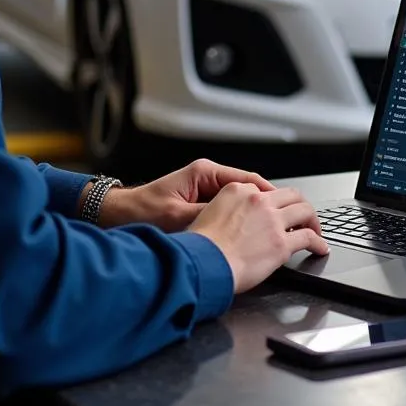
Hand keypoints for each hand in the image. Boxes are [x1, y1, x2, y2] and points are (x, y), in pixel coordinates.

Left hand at [95, 159, 276, 231]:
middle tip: (288, 219)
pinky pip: (229, 209)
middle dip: (268, 204)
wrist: (117, 215)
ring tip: (274, 227)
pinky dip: (241, 219)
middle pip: (248, 188)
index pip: (247, 180)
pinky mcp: (199, 202)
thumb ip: (208, 217)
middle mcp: (207, 177)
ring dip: (256, 212)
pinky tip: (250, 233)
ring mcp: (204, 188)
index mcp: (204, 173)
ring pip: (240, 199)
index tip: (285, 207)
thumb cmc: (142, 213)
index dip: (269, 195)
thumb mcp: (178, 217)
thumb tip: (235, 223)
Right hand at [188, 184, 328, 292]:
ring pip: (304, 210)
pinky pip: (308, 238)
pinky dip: (318, 242)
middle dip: (299, 204)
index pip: (263, 190)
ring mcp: (272, 220)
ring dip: (312, 220)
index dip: (272, 202)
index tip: (275, 212)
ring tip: (315, 230)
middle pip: (290, 194)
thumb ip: (225, 210)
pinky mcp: (281, 243)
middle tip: (302, 216)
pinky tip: (320, 248)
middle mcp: (258, 200)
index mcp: (237, 191)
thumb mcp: (206, 213)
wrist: (203, 262)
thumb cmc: (201, 246)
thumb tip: (233, 221)